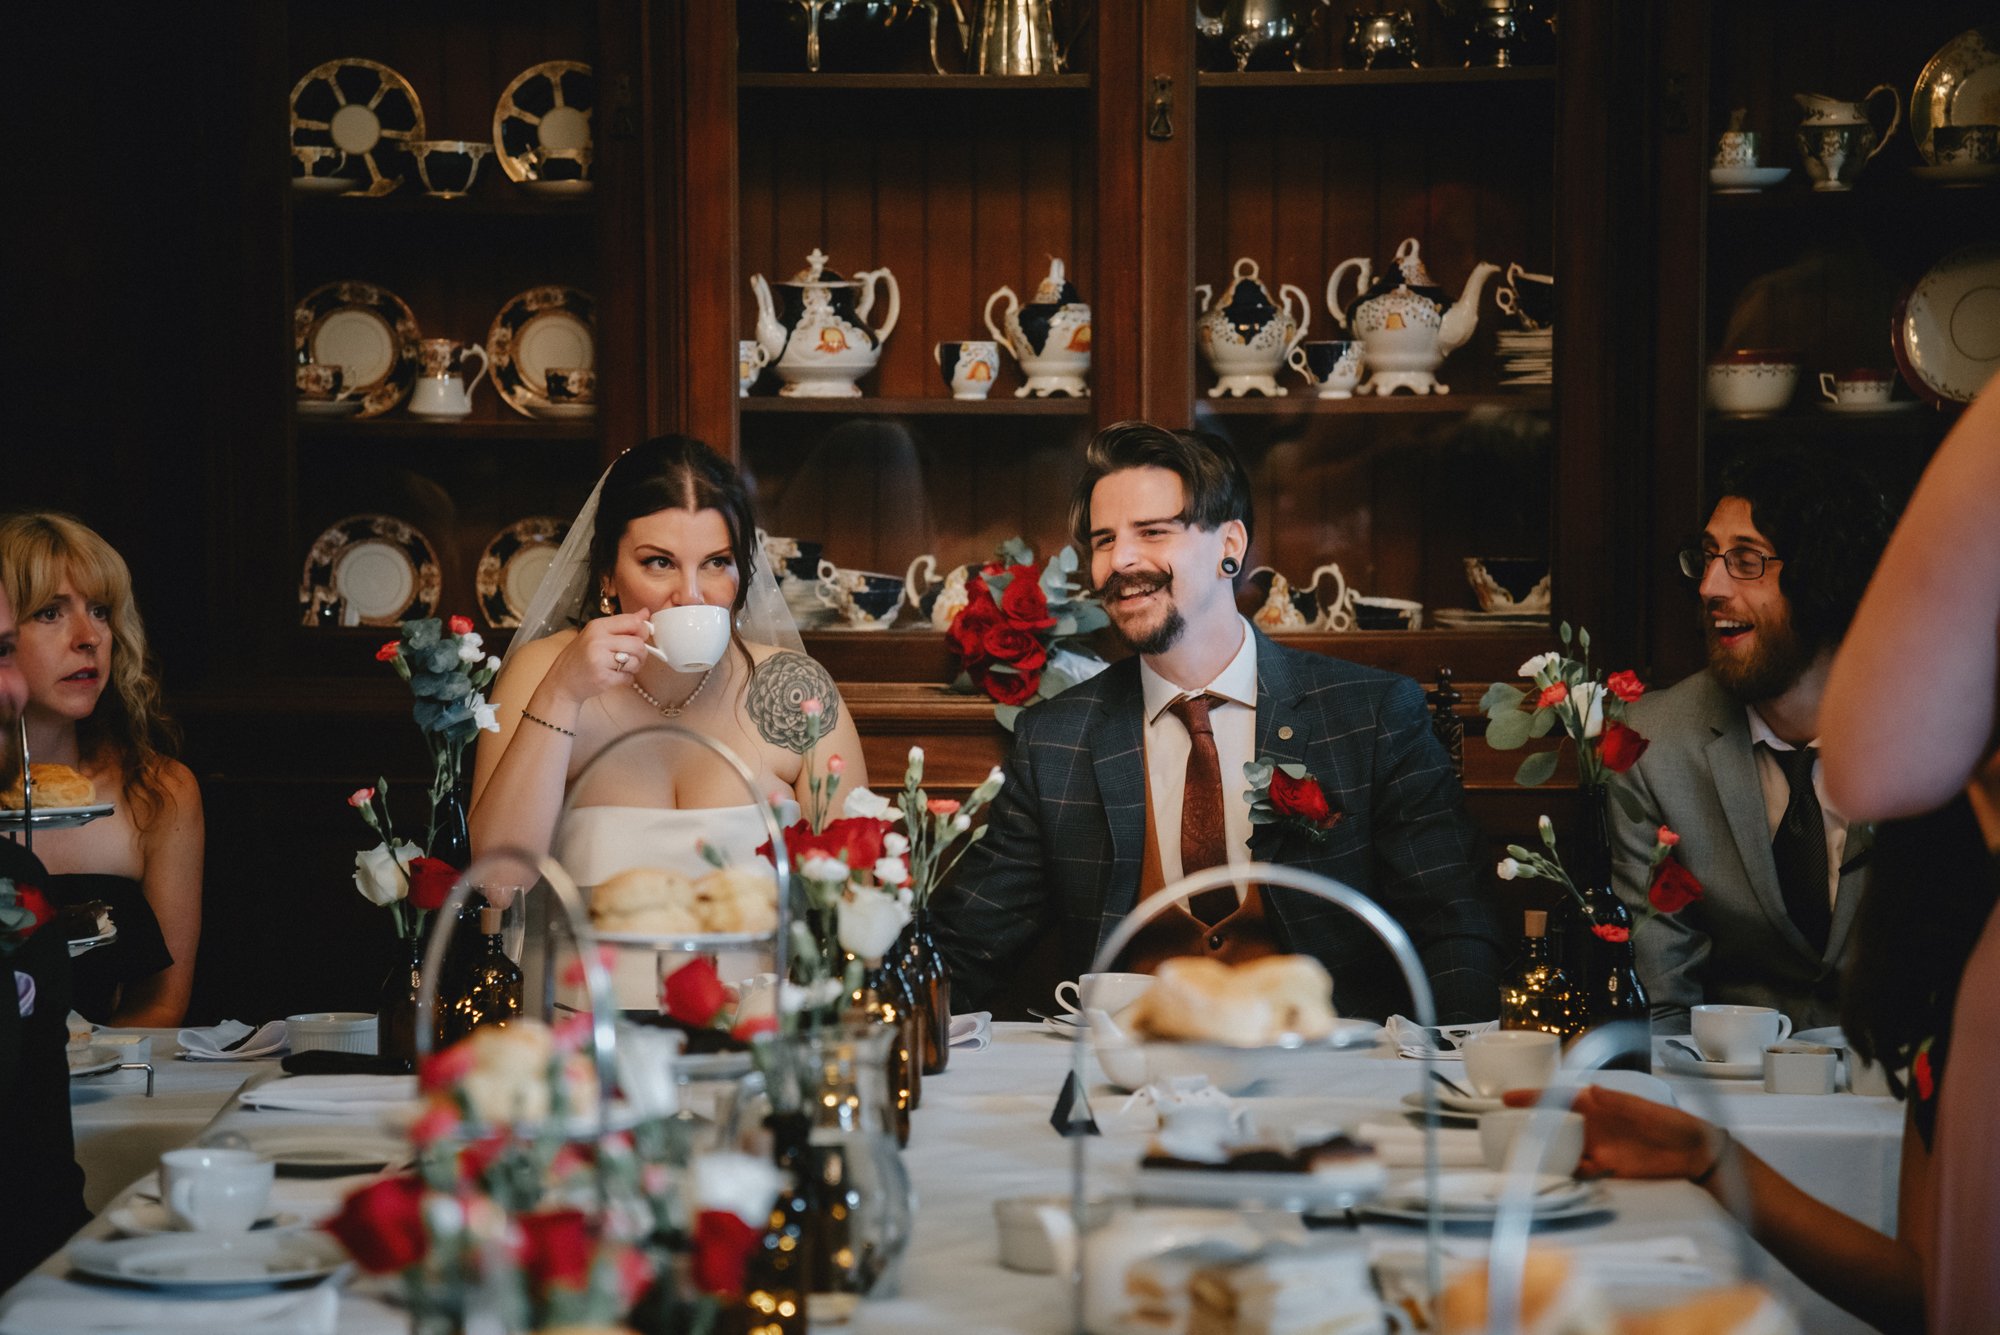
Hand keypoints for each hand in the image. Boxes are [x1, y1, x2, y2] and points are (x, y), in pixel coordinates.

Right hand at [542, 610, 653, 707]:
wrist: (563, 681)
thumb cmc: (581, 656)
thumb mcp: (597, 634)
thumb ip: (622, 623)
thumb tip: (645, 612)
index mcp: (598, 626)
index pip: (633, 622)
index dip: (642, 631)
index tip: (639, 637)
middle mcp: (598, 640)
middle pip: (638, 644)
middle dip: (641, 653)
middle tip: (633, 657)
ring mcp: (600, 660)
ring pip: (636, 661)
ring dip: (635, 667)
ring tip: (623, 667)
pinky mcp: (603, 677)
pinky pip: (629, 677)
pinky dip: (627, 678)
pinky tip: (616, 676)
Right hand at [1503, 1085, 1720, 1180]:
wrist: (1695, 1153)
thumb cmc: (1673, 1123)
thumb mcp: (1647, 1109)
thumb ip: (1620, 1102)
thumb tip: (1593, 1090)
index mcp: (1599, 1106)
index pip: (1560, 1099)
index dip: (1533, 1097)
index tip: (1508, 1099)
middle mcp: (1594, 1126)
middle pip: (1554, 1125)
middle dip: (1531, 1127)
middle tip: (1507, 1132)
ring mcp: (1599, 1148)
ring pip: (1564, 1149)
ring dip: (1547, 1152)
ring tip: (1526, 1157)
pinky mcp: (1608, 1169)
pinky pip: (1581, 1170)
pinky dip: (1570, 1172)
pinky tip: (1563, 1174)